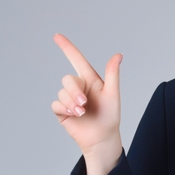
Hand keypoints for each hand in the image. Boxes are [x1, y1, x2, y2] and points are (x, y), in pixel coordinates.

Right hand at [51, 33, 122, 174]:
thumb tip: (118, 55)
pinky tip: (74, 115)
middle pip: (68, 79)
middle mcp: (78, 87)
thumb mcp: (113, 94)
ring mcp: (69, 99)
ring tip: (82, 112)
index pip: (76, 59)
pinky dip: (64, 108)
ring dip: (71, 102)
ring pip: (62, 92)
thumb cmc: (110, 116)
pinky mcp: (62, 111)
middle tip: (84, 103)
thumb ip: (113, 74)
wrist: (102, 138)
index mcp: (90, 80)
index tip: (57, 36)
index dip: (67, 47)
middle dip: (75, 91)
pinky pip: (56, 104)